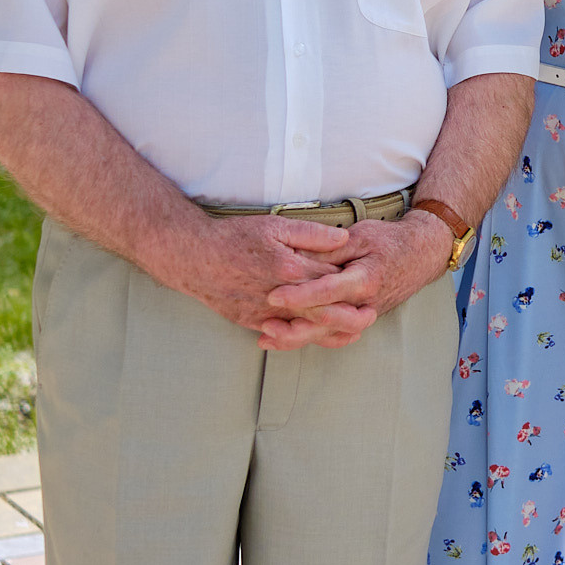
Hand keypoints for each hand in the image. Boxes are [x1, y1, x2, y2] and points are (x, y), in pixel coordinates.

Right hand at [152, 215, 352, 330]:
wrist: (193, 257)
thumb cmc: (233, 237)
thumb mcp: (273, 226)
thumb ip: (311, 234)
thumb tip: (343, 239)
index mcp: (290, 269)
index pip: (329, 280)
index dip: (351, 283)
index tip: (371, 285)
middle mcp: (280, 296)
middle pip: (322, 311)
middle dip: (349, 316)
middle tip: (371, 316)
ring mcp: (264, 312)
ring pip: (304, 328)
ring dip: (329, 332)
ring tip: (352, 333)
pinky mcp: (250, 321)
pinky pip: (281, 335)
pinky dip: (300, 338)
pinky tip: (313, 336)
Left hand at [254, 211, 454, 349]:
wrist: (423, 254)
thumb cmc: (390, 241)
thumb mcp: (359, 235)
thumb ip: (329, 249)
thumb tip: (297, 256)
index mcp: (365, 279)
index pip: (328, 292)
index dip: (299, 296)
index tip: (273, 294)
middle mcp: (366, 304)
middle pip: (327, 324)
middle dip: (294, 328)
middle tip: (265, 324)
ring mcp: (366, 315)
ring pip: (330, 336)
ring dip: (299, 339)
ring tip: (269, 337)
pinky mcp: (362, 319)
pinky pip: (337, 336)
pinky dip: (313, 339)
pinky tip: (289, 339)